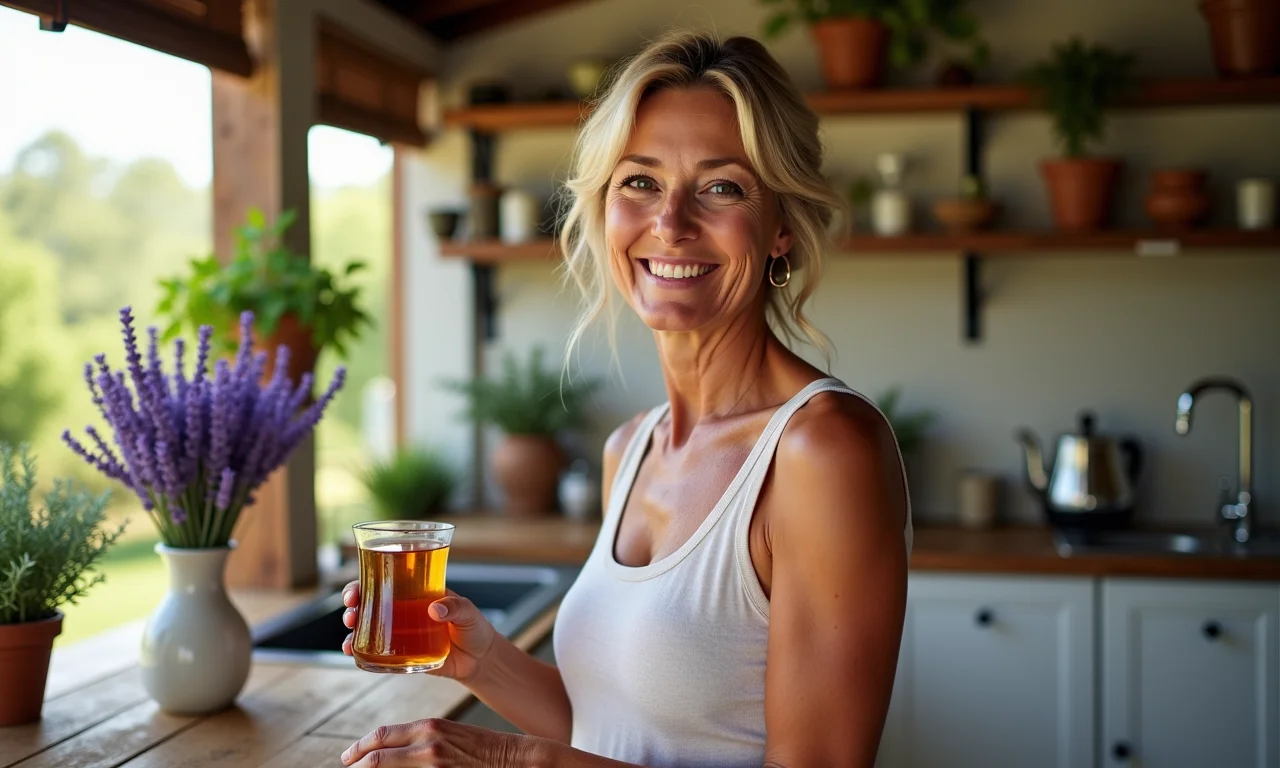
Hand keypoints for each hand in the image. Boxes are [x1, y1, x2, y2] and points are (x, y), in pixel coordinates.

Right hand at [340, 581, 497, 681]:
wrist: (481, 659)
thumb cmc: (475, 627)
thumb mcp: (469, 612)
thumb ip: (456, 608)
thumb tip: (435, 608)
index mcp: (416, 594)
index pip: (384, 581)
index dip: (364, 583)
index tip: (354, 592)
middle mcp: (403, 611)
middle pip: (368, 604)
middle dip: (352, 607)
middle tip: (351, 614)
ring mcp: (401, 634)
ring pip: (368, 629)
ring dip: (352, 633)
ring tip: (349, 641)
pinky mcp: (404, 655)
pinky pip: (378, 654)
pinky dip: (363, 654)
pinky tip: (354, 656)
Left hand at [340, 718, 534, 766]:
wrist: (514, 759)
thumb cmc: (483, 748)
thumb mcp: (449, 734)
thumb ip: (421, 740)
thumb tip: (392, 752)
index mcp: (428, 727)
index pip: (381, 736)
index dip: (359, 748)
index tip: (347, 757)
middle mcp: (427, 744)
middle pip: (376, 758)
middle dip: (357, 766)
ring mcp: (433, 766)